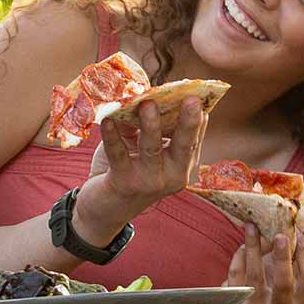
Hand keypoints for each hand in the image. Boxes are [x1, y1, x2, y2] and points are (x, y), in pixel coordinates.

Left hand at [72, 98, 208, 239]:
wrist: (104, 209)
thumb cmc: (127, 171)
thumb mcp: (140, 149)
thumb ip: (144, 127)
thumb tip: (146, 96)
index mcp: (181, 167)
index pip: (193, 140)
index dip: (196, 118)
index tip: (198, 95)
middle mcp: (171, 177)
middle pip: (183, 145)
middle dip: (188, 122)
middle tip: (191, 99)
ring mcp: (149, 182)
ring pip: (152, 149)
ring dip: (150, 125)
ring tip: (148, 103)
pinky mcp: (124, 183)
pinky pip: (119, 154)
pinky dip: (112, 135)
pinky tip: (107, 119)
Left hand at [225, 228, 303, 303]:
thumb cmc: (271, 283)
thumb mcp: (286, 273)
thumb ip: (292, 256)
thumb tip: (291, 226)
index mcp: (301, 303)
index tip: (297, 232)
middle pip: (284, 283)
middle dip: (282, 257)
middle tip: (279, 235)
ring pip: (255, 275)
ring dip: (254, 247)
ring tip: (252, 227)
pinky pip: (237, 274)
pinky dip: (239, 256)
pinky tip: (244, 246)